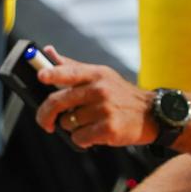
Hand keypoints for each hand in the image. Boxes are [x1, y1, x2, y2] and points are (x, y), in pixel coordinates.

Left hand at [35, 46, 157, 147]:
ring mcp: (105, 109)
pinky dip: (82, 139)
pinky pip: (79, 138)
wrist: (150, 114)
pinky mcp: (109, 129)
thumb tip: (48, 51)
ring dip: (71, 127)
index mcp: (96, 74)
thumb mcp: (101, 76)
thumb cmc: (120, 94)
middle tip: (46, 121)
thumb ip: (72, 66)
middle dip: (46, 114)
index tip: (40, 76)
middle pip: (59, 101)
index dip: (53, 73)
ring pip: (67, 123)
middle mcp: (100, 89)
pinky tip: (93, 134)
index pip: (70, 72)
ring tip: (87, 123)